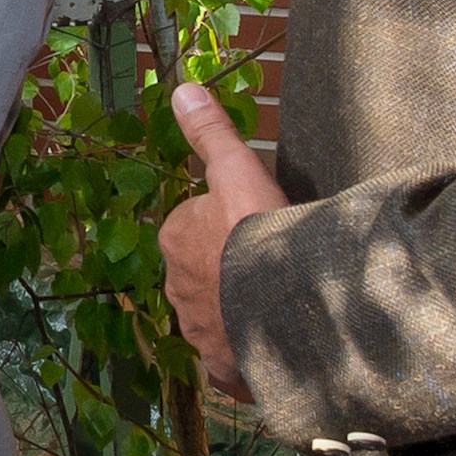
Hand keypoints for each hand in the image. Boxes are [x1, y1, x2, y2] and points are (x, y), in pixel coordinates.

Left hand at [159, 81, 289, 400]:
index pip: (196, 225)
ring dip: (238, 311)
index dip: (229, 222)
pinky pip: (230, 361)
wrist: (281, 301)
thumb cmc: (258, 230)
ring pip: (217, 315)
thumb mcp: (238, 169)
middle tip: (270, 264)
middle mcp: (175, 287)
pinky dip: (246, 356)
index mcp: (175, 238)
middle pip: (205, 271)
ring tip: (275, 304)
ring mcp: (196, 330)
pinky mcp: (220, 365)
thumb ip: (211, 133)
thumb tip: (181, 89)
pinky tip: (270, 349)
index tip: (258, 223)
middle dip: (229, 269)